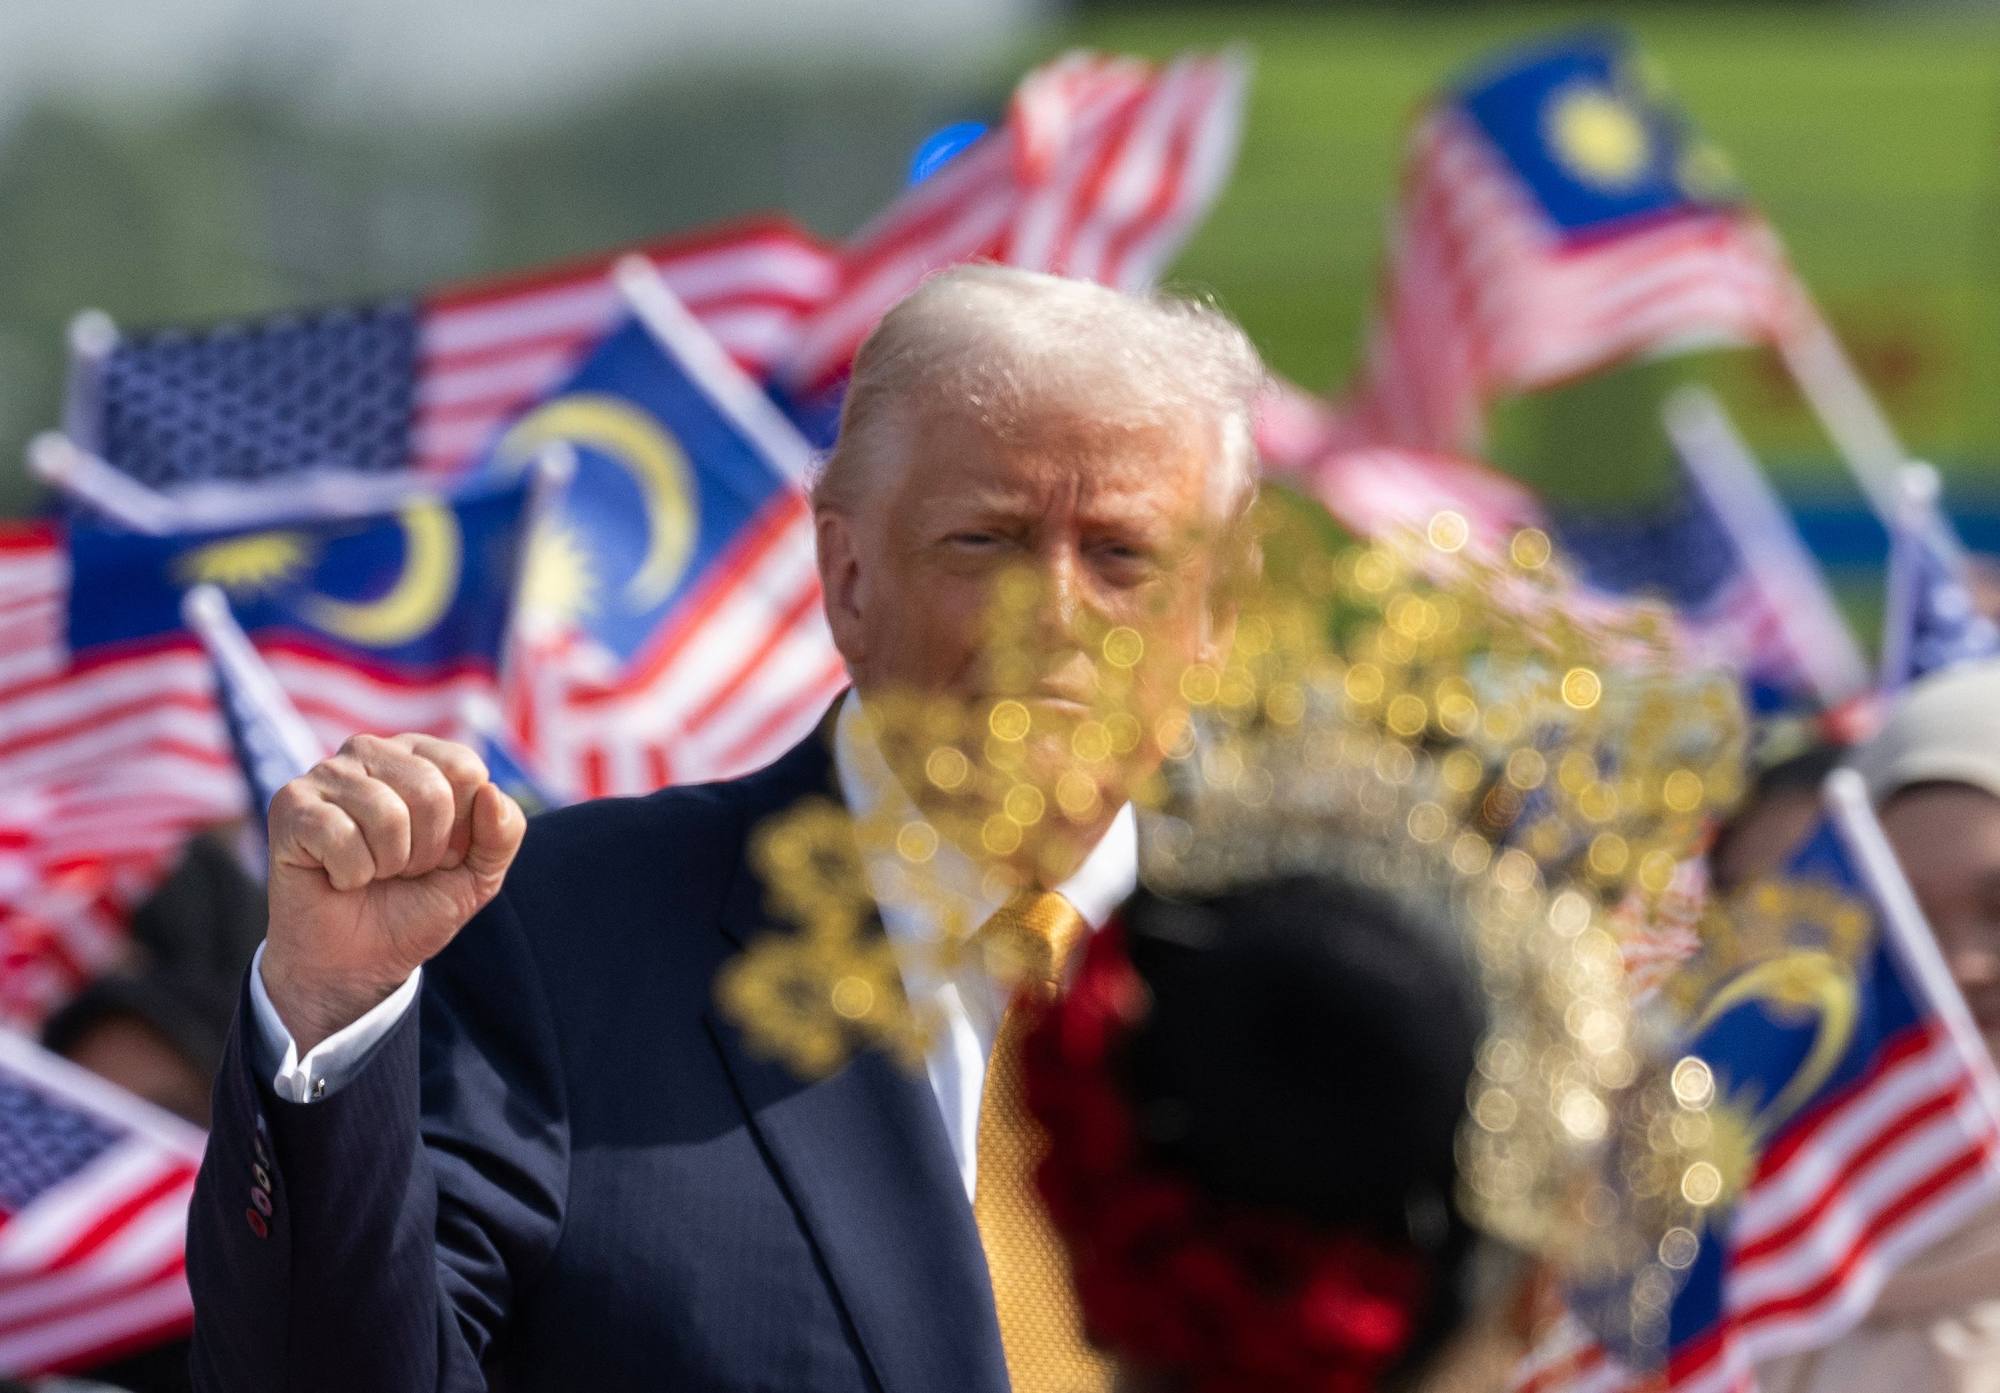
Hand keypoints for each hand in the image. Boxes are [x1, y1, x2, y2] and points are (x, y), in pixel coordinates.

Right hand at [261, 733, 525, 1054]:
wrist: (357, 962)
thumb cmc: (414, 905)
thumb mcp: (478, 874)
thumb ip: (503, 834)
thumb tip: (490, 792)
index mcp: (420, 755)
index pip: (465, 768)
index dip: (462, 829)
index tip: (441, 854)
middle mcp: (371, 752)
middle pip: (430, 790)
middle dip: (426, 850)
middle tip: (401, 869)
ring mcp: (326, 774)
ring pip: (386, 814)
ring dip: (387, 864)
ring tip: (371, 871)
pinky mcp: (289, 806)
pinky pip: (339, 835)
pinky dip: (349, 873)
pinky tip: (337, 876)